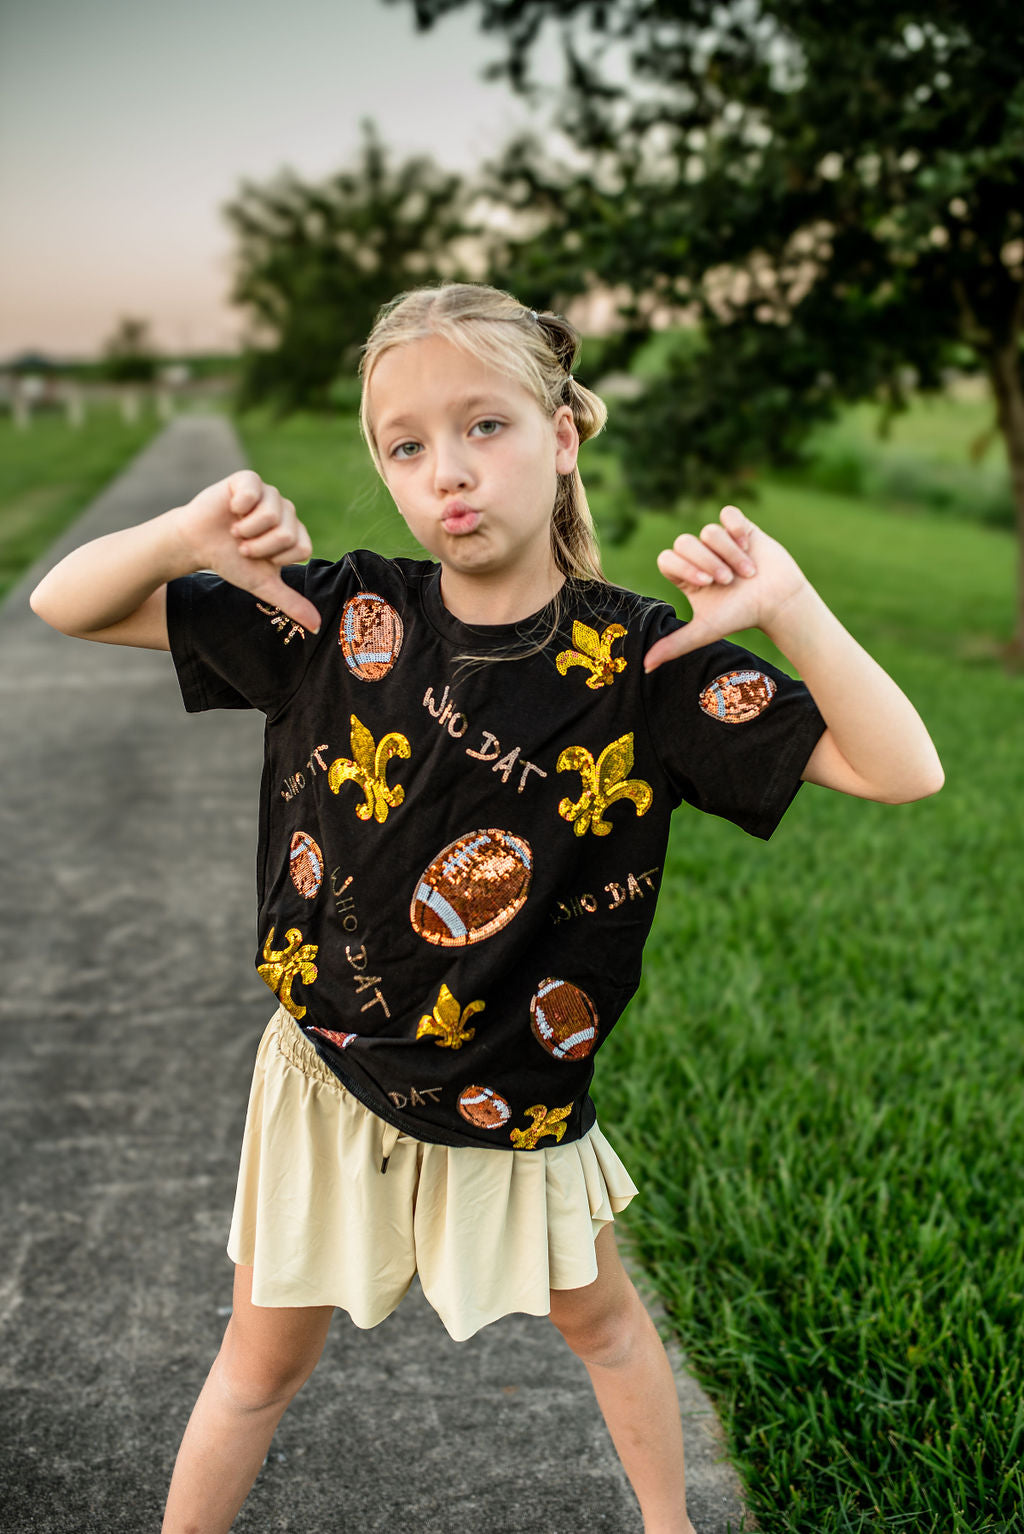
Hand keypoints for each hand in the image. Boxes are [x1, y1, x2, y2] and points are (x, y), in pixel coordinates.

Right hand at [176, 470, 320, 632]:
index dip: (276, 557)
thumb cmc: (230, 561)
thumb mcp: (262, 585)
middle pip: (287, 532)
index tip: (258, 557)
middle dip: (259, 546)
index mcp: (294, 533)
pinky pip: (254, 492)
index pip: (302, 547)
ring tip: (235, 530)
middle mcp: (285, 511)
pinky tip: (231, 510)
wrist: (197, 544)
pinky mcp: (248, 479)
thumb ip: (291, 603)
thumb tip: (317, 626)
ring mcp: (268, 493)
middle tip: (243, 545)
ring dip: (247, 530)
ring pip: (272, 514)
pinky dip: (239, 507)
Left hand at [643, 506, 807, 672]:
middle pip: (685, 542)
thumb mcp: (706, 630)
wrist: (780, 603)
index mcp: (686, 576)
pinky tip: (748, 544)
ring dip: (729, 553)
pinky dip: (736, 527)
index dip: (683, 566)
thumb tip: (646, 667)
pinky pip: (727, 513)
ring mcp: (719, 541)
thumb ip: (674, 645)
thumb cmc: (742, 616)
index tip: (706, 583)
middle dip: (707, 561)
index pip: (667, 559)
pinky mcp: (740, 528)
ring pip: (709, 531)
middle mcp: (700, 556)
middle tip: (727, 581)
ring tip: (747, 572)